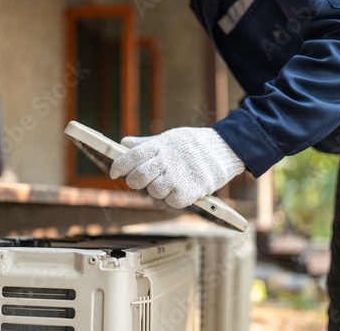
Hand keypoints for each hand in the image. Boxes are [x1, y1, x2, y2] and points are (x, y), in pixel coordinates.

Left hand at [110, 127, 244, 207]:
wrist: (225, 149)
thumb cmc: (195, 144)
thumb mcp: (171, 137)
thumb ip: (146, 143)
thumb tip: (124, 143)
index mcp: (160, 146)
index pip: (130, 156)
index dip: (118, 166)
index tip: (114, 173)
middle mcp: (165, 161)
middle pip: (137, 177)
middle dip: (134, 182)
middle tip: (139, 182)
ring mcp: (176, 177)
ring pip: (153, 192)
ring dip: (158, 191)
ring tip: (168, 183)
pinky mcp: (188, 192)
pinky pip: (170, 202)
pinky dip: (173, 199)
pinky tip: (180, 190)